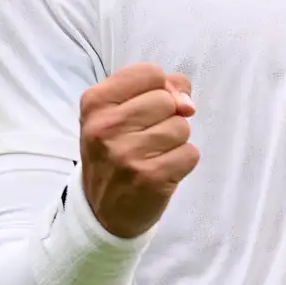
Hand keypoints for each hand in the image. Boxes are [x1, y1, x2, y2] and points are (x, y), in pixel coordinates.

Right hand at [79, 62, 198, 238]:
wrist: (102, 211)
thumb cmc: (114, 151)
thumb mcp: (118, 113)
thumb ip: (157, 90)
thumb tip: (187, 103)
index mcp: (95, 102)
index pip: (150, 74)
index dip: (159, 90)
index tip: (145, 110)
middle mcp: (106, 126)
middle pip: (168, 100)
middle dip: (166, 118)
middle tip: (145, 138)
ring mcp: (127, 153)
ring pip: (181, 127)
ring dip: (175, 142)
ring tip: (152, 155)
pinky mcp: (150, 177)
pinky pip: (190, 153)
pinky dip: (181, 162)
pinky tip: (161, 170)